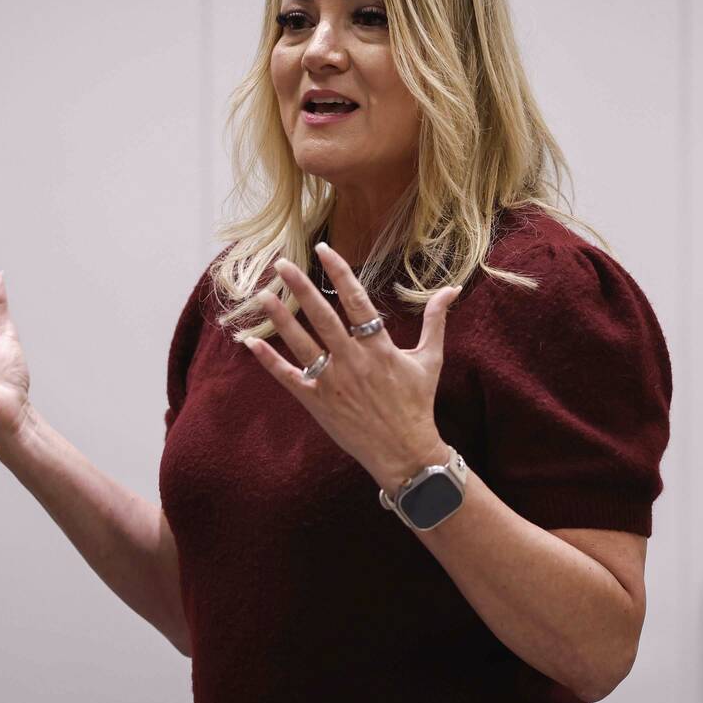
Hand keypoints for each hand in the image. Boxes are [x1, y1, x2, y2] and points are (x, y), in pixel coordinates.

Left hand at [243, 242, 462, 494]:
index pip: (357, 301)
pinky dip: (269, 361)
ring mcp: (333, 382)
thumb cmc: (417, 404)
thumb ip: (435, 321)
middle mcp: (354, 361)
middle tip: (281, 263)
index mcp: (379, 347)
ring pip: (302, 344)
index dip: (340, 273)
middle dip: (301, 288)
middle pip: (323, 317)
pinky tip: (251, 342)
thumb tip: (452, 289)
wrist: (405, 453)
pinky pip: (289, 378)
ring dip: (280, 319)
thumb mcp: (430, 360)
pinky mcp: (318, 402)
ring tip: (262, 294)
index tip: (324, 249)